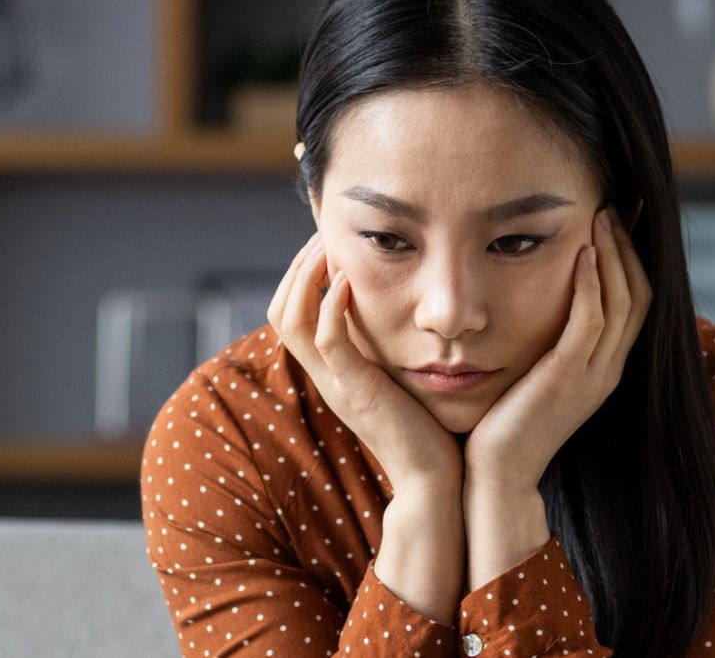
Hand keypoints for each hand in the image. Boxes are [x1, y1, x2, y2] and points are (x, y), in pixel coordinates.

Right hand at [267, 231, 463, 493]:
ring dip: (306, 276)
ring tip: (329, 247)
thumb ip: (392, 349)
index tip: (328, 244)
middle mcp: (325, 376)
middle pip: (280, 311)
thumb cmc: (429, 429)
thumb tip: (405, 314)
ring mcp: (335, 384)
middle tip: (323, 234)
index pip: (292, 314)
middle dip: (298, 266)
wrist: (434, 480)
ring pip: (290, 320)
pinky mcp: (356, 391)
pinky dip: (329, 306)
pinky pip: (327, 342)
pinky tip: (348, 281)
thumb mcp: (400, 379)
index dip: (301, 276)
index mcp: (334, 372)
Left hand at [463, 204, 651, 490]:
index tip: (615, 220)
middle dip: (628, 245)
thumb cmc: (505, 427)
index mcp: (604, 369)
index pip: (634, 302)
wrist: (498, 478)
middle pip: (639, 294)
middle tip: (613, 204)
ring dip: (612, 254)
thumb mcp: (536, 377)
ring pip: (621, 301)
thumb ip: (548, 344)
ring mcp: (593, 375)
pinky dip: (591, 284)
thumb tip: (537, 305)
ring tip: (599, 215)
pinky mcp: (568, 378)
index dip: (630, 258)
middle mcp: (609, 370)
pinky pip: (591, 321)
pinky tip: (582, 253)